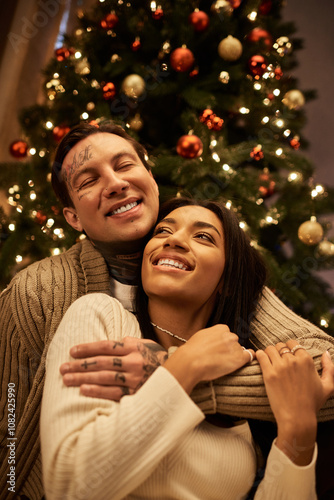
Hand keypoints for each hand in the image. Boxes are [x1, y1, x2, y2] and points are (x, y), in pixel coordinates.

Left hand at [60, 337, 167, 400]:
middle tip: (62, 368)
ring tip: (67, 379)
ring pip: (104, 377)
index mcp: (133, 347)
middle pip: (101, 362)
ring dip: (83, 378)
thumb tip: (112, 342)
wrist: (181, 374)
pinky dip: (98, 391)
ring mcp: (134, 378)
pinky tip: (84, 390)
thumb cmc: (159, 359)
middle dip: (79, 365)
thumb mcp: (146, 344)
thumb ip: (128, 342)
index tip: (72, 351)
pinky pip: (114, 393)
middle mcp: (133, 361)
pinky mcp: (137, 393)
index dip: (87, 348)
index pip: (105, 346)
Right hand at [164, 324, 254, 393]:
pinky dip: (249, 357)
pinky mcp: (239, 358)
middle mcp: (230, 335)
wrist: (191, 361)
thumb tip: (213, 339)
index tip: (219, 348)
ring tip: (221, 363)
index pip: (227, 334)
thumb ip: (211, 335)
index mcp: (221, 328)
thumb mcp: (201, 335)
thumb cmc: (192, 350)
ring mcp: (235, 346)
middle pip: (233, 342)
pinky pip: (249, 356)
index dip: (223, 342)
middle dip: (229, 348)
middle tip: (219, 357)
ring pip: (239, 350)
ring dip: (233, 356)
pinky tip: (248, 359)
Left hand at [256, 340, 333, 464]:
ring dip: (268, 353)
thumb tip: (326, 353)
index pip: (293, 343)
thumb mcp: (328, 386)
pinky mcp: (269, 373)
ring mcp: (280, 366)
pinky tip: (261, 361)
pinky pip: (260, 355)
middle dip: (279, 352)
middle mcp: (293, 360)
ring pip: (270, 349)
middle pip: (280, 346)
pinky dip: (259, 356)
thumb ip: (329, 368)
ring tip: (269, 361)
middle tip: (277, 361)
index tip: (287, 356)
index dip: (289, 348)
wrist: (297, 418)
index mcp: (306, 360)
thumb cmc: (312, 403)